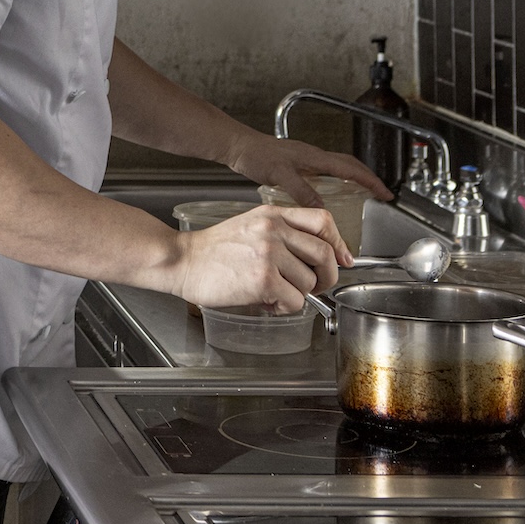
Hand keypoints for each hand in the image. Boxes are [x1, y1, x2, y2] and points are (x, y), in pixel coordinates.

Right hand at [173, 204, 348, 311]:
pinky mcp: (263, 279)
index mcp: (272, 215)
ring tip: (274, 292)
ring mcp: (268, 254)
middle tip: (314, 286)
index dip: (339, 243)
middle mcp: (273, 230)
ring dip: (297, 294)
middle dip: (326, 277)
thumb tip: (317, 257)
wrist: (181, 260)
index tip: (343, 260)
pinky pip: (295, 301)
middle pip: (325, 255)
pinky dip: (284, 308)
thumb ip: (281, 233)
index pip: (322, 221)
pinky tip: (265, 302)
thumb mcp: (249, 226)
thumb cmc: (212, 250)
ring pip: (310, 282)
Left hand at [227, 130, 391, 202]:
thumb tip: (322, 207)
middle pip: (350, 166)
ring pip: (338, 167)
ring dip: (354, 178)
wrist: (237, 146)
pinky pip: (325, 172)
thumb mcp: (280, 175)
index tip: (386, 193)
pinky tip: (329, 192)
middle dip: (368, 179)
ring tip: (364, 193)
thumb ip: (301, 190)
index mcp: (315, 157)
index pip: (351, 169)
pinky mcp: (295, 164)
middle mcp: (313, 156)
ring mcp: (305, 159)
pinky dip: (335, 181)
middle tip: (382, 193)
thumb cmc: (255, 154)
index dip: (371, 182)